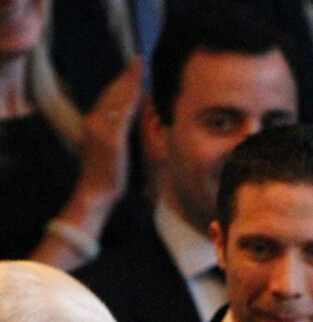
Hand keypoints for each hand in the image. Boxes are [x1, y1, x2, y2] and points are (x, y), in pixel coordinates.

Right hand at [79, 56, 143, 202]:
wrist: (96, 191)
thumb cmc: (106, 173)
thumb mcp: (110, 147)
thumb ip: (115, 131)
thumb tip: (126, 119)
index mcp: (94, 122)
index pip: (108, 96)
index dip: (121, 81)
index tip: (133, 68)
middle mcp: (95, 121)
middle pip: (112, 92)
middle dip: (127, 75)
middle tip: (139, 60)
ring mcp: (102, 130)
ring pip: (117, 99)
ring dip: (130, 82)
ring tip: (140, 67)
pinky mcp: (111, 140)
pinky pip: (123, 115)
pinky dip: (131, 100)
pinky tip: (139, 90)